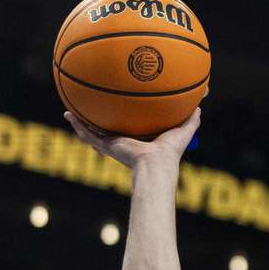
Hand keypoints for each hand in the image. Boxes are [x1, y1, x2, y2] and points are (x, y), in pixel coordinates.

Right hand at [64, 106, 201, 169]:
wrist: (156, 164)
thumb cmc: (171, 152)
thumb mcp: (183, 130)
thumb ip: (191, 119)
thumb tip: (200, 105)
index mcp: (139, 141)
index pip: (129, 130)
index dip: (124, 121)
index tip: (119, 111)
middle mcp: (124, 143)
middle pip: (108, 131)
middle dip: (99, 121)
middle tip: (91, 109)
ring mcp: (113, 145)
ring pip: (92, 133)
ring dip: (81, 123)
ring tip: (70, 112)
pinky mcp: (107, 147)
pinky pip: (88, 135)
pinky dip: (77, 126)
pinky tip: (68, 115)